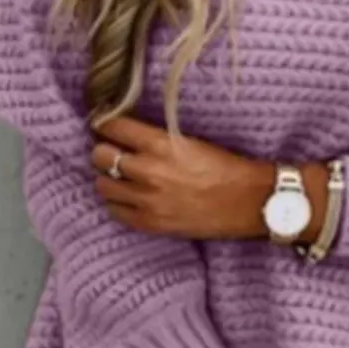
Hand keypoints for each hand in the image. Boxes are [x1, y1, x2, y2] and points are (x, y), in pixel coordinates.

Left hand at [89, 115, 276, 240]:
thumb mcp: (189, 140)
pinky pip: (115, 211)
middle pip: (100, 155)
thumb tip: (127, 133)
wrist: (248, 201)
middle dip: (104, 149)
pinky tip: (129, 197)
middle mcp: (148, 171)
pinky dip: (118, 202)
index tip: (105, 124)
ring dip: (108, 177)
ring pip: (101, 185)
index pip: (112, 126)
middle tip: (112, 149)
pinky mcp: (150, 224)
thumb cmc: (225, 166)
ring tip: (120, 175)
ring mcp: (146, 200)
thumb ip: (156, 137)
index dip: (105, 123)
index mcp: (161, 144)